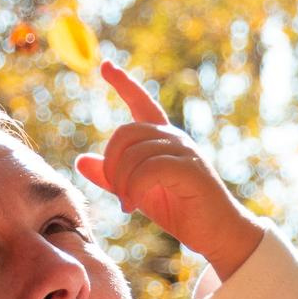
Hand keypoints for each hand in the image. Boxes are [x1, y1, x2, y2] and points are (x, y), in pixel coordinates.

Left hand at [75, 61, 266, 276]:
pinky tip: (133, 206)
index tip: (105, 66)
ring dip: (122, 183)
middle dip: (111, 165)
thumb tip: (80, 160)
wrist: (216, 232)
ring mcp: (184, 151)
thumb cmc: (179, 210)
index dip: (123, 83)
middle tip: (117, 193)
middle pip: (125, 132)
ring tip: (127, 204)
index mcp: (162, 138)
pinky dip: (133, 189)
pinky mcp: (190, 169)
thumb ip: (111, 177)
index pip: (141, 102)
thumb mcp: (138, 191)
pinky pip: (148, 170)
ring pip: (134, 153)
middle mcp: (174, 138)